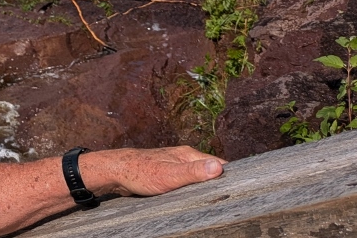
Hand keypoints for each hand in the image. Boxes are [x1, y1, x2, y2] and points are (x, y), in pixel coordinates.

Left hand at [81, 146, 225, 196]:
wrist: (115, 172)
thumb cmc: (139, 171)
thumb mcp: (169, 174)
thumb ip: (193, 172)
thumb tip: (218, 167)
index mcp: (189, 154)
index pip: (220, 164)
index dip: (231, 176)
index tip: (241, 190)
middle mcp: (184, 158)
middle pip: (211, 171)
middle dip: (220, 183)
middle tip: (230, 199)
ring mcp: (176, 165)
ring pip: (199, 178)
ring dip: (207, 188)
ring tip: (217, 201)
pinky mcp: (169, 174)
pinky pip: (187, 183)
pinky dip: (194, 190)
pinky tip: (195, 199)